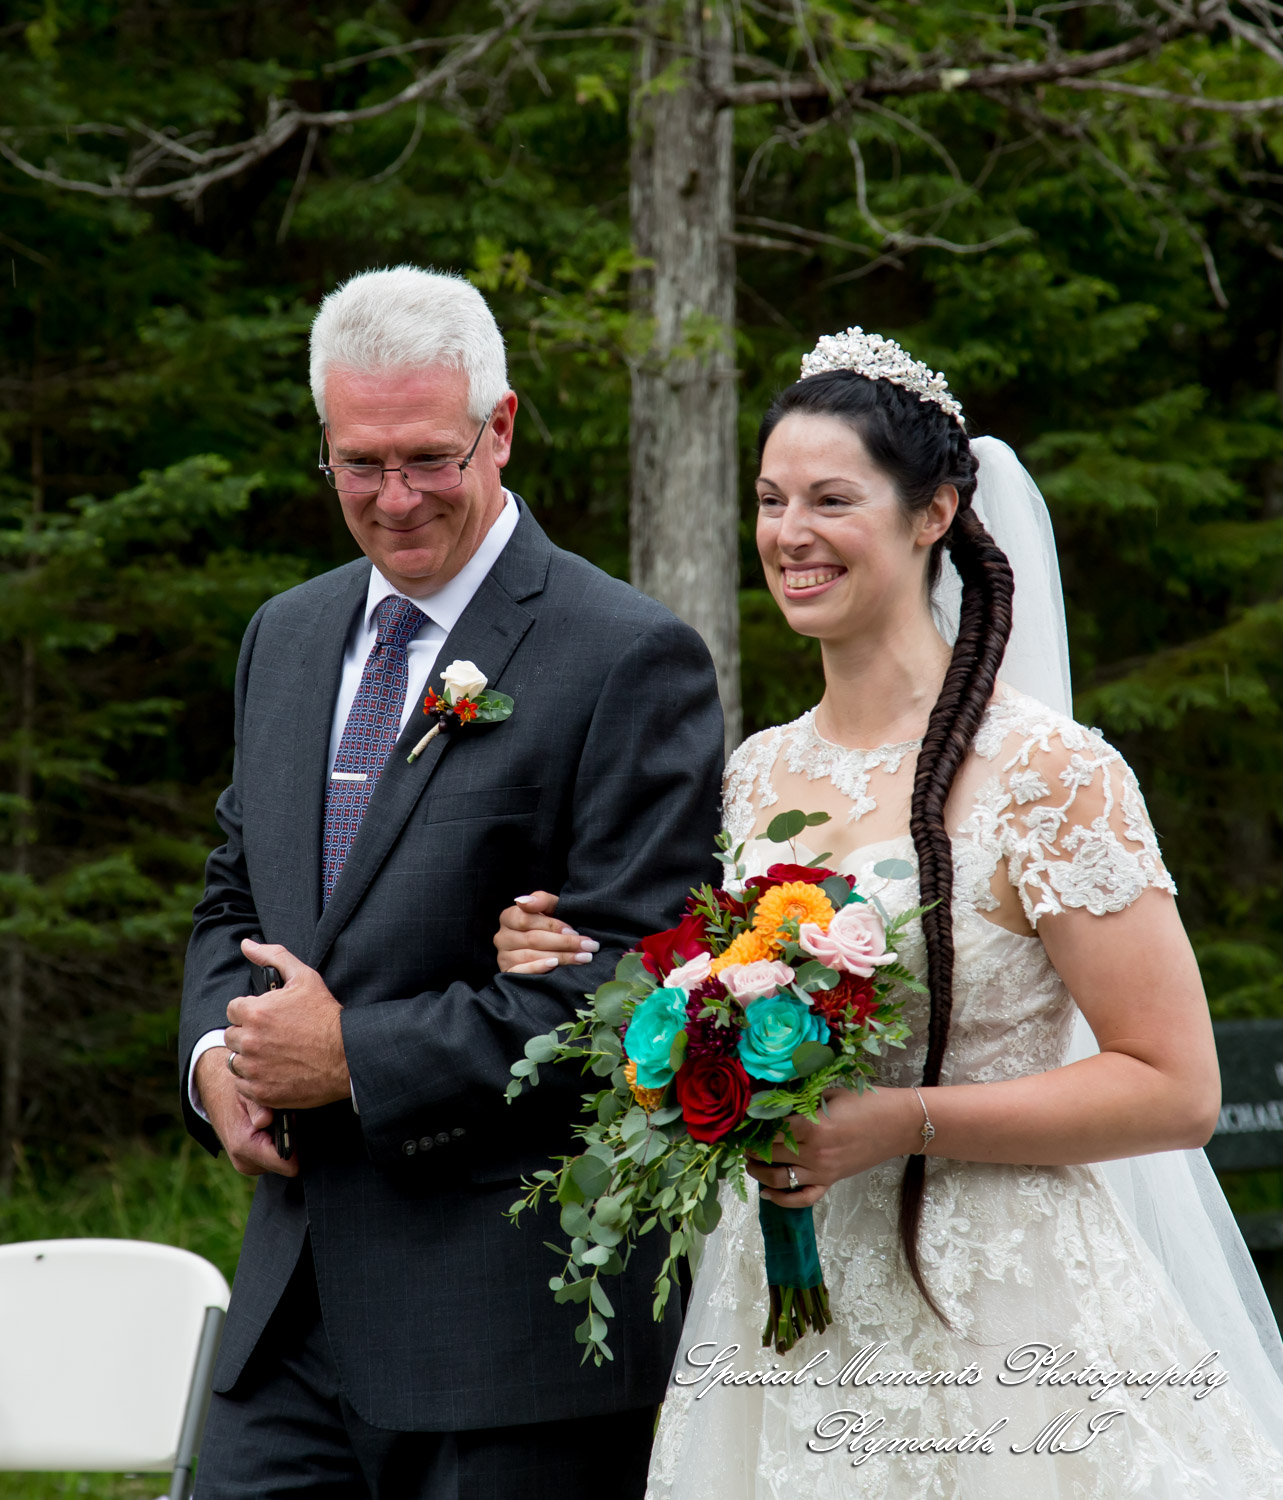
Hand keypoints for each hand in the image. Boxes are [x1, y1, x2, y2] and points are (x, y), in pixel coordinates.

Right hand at [194, 1046, 299, 1178]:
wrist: (215, 1092)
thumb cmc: (233, 1090)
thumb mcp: (246, 1091)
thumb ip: (258, 1107)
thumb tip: (266, 1120)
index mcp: (245, 1147)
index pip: (287, 1165)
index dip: (297, 1144)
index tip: (294, 1124)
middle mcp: (245, 1162)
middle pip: (287, 1164)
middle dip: (289, 1141)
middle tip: (282, 1117)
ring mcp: (246, 1165)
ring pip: (281, 1162)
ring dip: (282, 1142)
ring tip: (274, 1120)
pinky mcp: (250, 1163)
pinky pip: (272, 1158)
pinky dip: (275, 1143)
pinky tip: (270, 1126)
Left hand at [223, 939, 349, 1109]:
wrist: (348, 1055)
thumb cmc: (326, 1015)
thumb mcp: (305, 978)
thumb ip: (273, 956)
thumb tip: (246, 944)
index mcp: (256, 1011)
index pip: (233, 1009)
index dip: (251, 1011)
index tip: (268, 1017)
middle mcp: (250, 1040)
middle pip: (232, 1035)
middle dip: (249, 1034)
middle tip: (274, 1036)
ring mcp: (255, 1068)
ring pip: (236, 1061)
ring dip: (250, 1058)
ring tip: (275, 1055)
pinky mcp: (262, 1091)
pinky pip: (243, 1086)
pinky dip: (255, 1081)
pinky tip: (275, 1072)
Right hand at [493, 890, 597, 973]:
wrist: (551, 948)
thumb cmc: (550, 925)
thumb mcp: (549, 908)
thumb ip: (541, 900)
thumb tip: (524, 901)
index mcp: (508, 917)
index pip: (527, 919)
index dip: (552, 925)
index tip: (574, 931)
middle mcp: (502, 937)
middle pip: (533, 939)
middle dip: (564, 942)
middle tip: (588, 946)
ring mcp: (503, 956)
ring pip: (531, 955)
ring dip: (561, 957)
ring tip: (583, 957)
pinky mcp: (508, 973)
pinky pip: (521, 972)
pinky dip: (539, 968)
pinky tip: (556, 965)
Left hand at [745, 1086, 921, 1207]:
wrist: (897, 1123)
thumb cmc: (866, 1102)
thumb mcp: (830, 1094)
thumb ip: (802, 1101)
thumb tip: (774, 1102)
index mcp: (812, 1126)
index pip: (771, 1130)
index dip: (753, 1126)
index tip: (742, 1122)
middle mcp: (814, 1152)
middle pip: (771, 1154)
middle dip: (752, 1148)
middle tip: (742, 1140)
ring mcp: (823, 1170)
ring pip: (780, 1178)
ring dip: (759, 1172)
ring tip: (749, 1163)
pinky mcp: (831, 1181)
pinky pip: (803, 1198)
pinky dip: (783, 1200)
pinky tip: (767, 1193)